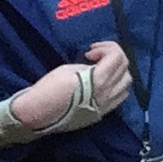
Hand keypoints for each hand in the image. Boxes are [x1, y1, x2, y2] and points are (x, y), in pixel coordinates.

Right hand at [11, 43, 130, 128]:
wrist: (36, 113)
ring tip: (101, 69)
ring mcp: (106, 105)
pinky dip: (117, 86)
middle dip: (112, 56)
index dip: (105, 48)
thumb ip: (89, 66)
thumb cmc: (48, 88)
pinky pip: (120, 97)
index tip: (89, 52)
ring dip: (117, 71)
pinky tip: (104, 84)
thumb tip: (96, 67)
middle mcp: (107, 93)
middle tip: (94, 56)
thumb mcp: (68, 69)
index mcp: (99, 80)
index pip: (117, 56)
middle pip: (125, 67)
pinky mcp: (101, 113)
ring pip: (126, 82)